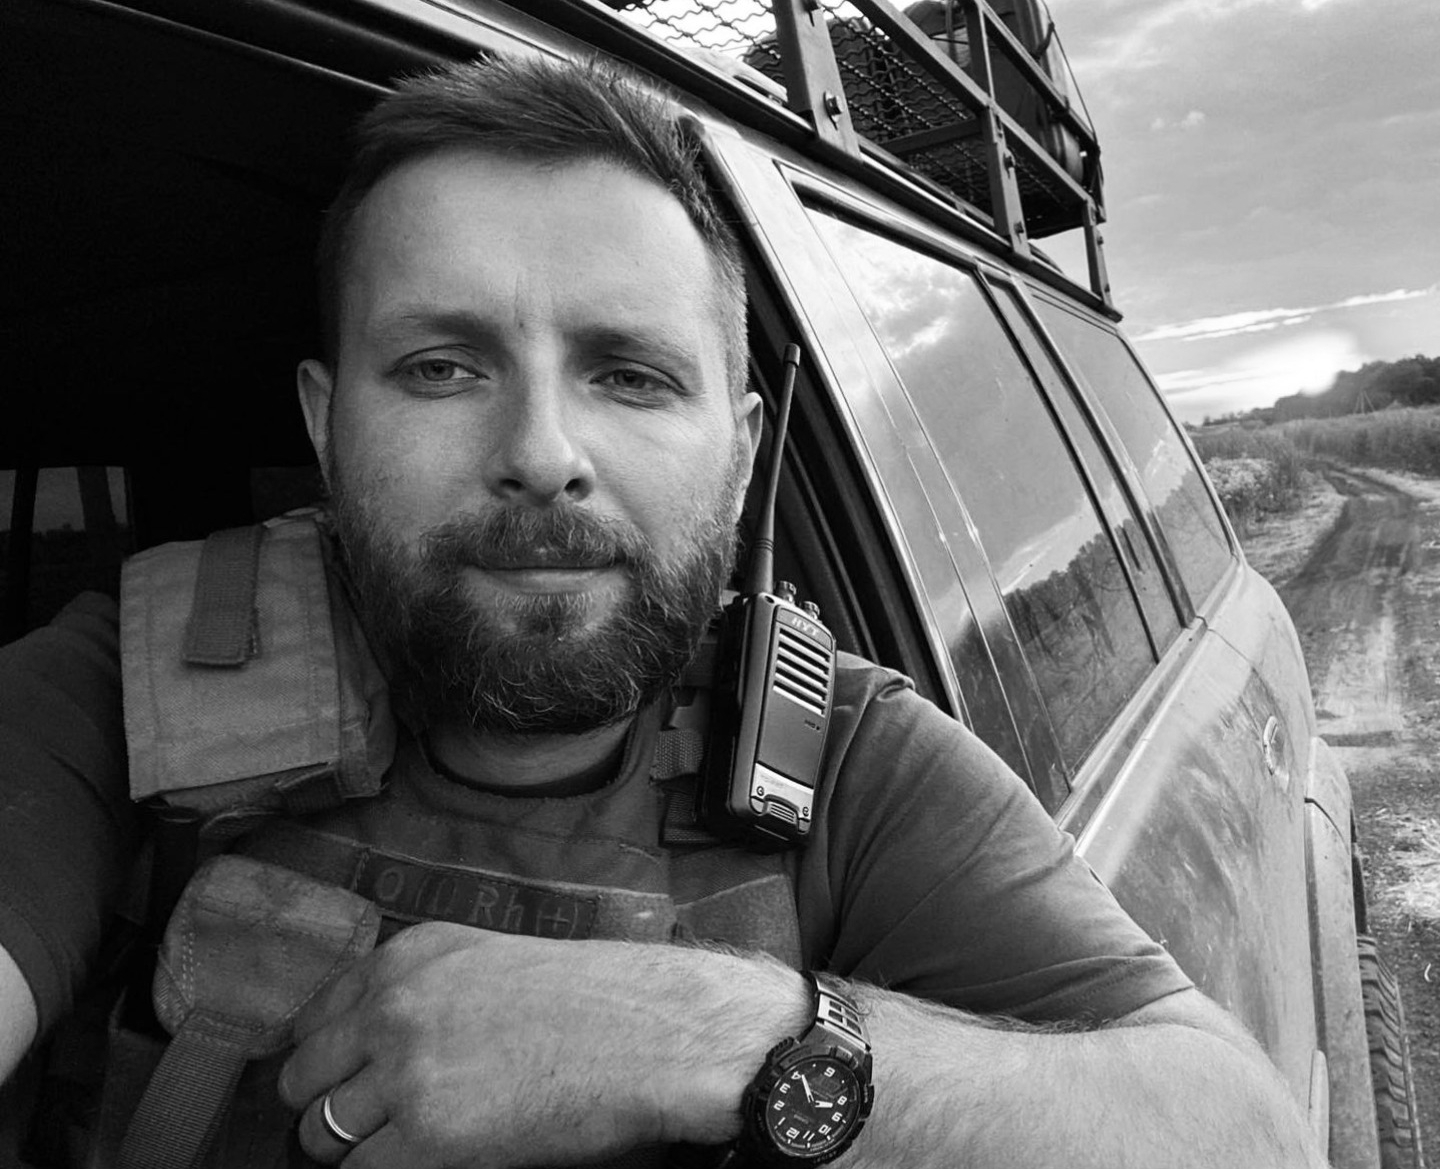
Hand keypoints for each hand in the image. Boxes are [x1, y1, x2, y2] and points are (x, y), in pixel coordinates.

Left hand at [278, 921, 803, 1167]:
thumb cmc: (591, 999)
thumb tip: (368, 1042)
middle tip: (368, 1123)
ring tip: (400, 1145)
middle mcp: (393, 1006)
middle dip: (327, 1105)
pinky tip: (427, 1160)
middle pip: (302, 1079)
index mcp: (407, 957)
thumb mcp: (491, 962)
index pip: (311, 1018)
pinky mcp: (427, 1137)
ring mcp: (405, 1072)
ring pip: (321, 1133)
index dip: (323, 1059)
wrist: (649, 1032)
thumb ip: (423, 990)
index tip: (341, 1080)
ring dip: (352, 1148)